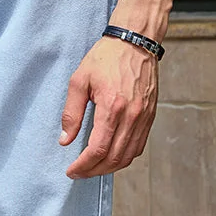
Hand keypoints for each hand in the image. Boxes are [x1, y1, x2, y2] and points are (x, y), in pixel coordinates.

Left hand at [61, 37, 157, 178]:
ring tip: (92, 169)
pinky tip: (110, 157)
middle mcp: (132, 115)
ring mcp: (144, 117)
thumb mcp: (79, 81)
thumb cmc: (106, 58)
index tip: (71, 171)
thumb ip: (71, 113)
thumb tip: (65, 139)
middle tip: (79, 173)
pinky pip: (138, 146)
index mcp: (113, 107)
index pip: (97, 149)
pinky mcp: (150, 116)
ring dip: (109, 168)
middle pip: (113, 158)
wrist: (135, 42)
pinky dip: (124, 158)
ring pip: (128, 156)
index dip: (83, 165)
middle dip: (93, 171)